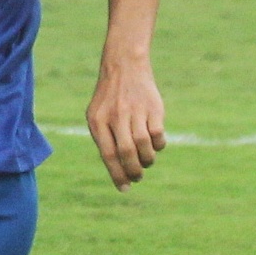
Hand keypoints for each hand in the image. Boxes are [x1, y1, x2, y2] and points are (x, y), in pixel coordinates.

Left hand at [85, 54, 166, 188]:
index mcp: (98, 121)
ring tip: (146, 162)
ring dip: (147, 160)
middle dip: (133, 171)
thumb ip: (104, 141)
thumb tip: (118, 172)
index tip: (124, 188)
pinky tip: (155, 145)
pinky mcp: (153, 108)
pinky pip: (158, 135)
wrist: (124, 66)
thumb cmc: (109, 99)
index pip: (108, 155)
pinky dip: (158, 146)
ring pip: (143, 145)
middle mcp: (116, 116)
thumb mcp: (97, 116)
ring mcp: (135, 111)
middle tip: (137, 177)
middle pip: (126, 153)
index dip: (117, 174)